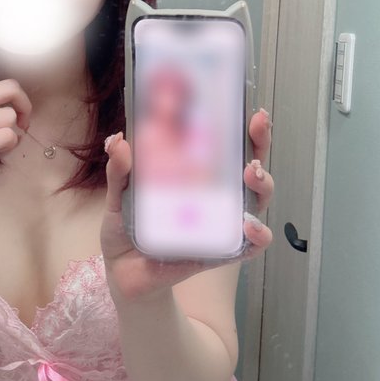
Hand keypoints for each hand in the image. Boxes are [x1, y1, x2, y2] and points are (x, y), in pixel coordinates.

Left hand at [100, 109, 273, 303]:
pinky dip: (257, 236)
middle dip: (259, 143)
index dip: (238, 124)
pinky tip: (248, 226)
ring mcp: (221, 222)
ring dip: (262, 184)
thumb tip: (118, 140)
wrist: (124, 274)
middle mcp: (215, 193)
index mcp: (193, 173)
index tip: (247, 106)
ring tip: (250, 174)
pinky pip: (249, 245)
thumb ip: (119, 171)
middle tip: (257, 127)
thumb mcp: (118, 197)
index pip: (222, 144)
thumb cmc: (126, 228)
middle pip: (247, 164)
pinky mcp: (220, 252)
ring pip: (257, 199)